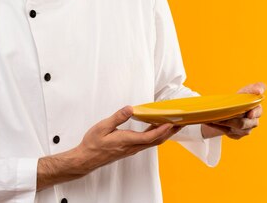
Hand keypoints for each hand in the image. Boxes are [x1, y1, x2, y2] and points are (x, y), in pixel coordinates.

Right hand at [37, 106, 180, 189]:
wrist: (87, 158)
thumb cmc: (93, 143)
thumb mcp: (103, 127)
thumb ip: (118, 117)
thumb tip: (130, 108)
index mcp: (127, 141)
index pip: (149, 137)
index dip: (162, 130)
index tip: (171, 123)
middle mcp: (132, 147)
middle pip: (155, 140)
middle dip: (169, 132)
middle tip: (180, 123)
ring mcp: (131, 149)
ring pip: (152, 142)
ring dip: (164, 134)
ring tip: (172, 125)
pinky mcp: (129, 149)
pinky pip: (146, 142)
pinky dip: (154, 135)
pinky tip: (155, 129)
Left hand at [201, 82, 265, 139]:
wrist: (233, 109)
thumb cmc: (242, 99)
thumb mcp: (247, 91)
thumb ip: (256, 87)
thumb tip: (260, 90)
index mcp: (257, 110)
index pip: (257, 112)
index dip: (254, 113)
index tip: (249, 114)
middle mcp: (253, 122)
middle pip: (242, 123)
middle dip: (231, 119)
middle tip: (221, 114)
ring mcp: (245, 130)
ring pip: (233, 129)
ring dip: (223, 123)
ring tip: (213, 118)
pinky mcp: (236, 135)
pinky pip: (226, 132)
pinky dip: (217, 126)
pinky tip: (210, 121)